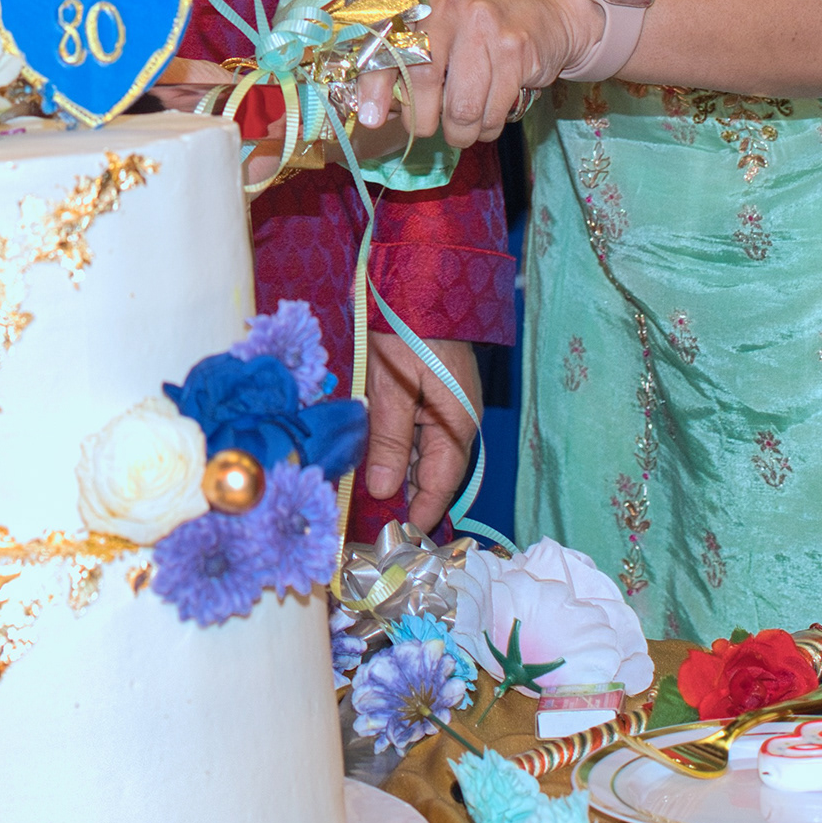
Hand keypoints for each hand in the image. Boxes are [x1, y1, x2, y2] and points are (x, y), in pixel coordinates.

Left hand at [345, 0, 597, 150]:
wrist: (546, 15)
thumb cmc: (476, 32)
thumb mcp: (434, 33)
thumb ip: (400, 64)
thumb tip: (372, 113)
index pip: (386, 43)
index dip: (374, 84)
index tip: (370, 118)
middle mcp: (450, 5)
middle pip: (422, 81)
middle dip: (422, 121)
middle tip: (428, 127)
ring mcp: (486, 25)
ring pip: (461, 108)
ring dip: (459, 132)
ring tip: (462, 127)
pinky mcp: (517, 49)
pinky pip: (493, 112)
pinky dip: (487, 128)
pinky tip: (488, 115)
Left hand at [364, 334, 481, 521]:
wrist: (420, 283)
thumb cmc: (409, 331)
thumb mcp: (392, 387)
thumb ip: (387, 439)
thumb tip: (381, 490)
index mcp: (455, 425)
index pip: (439, 485)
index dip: (420, 513)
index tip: (398, 539)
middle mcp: (455, 422)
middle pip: (430, 473)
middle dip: (404, 498)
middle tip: (371, 524)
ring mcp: (443, 408)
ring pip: (419, 454)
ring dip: (396, 473)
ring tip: (365, 498)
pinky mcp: (429, 396)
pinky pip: (414, 433)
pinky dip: (395, 448)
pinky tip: (371, 458)